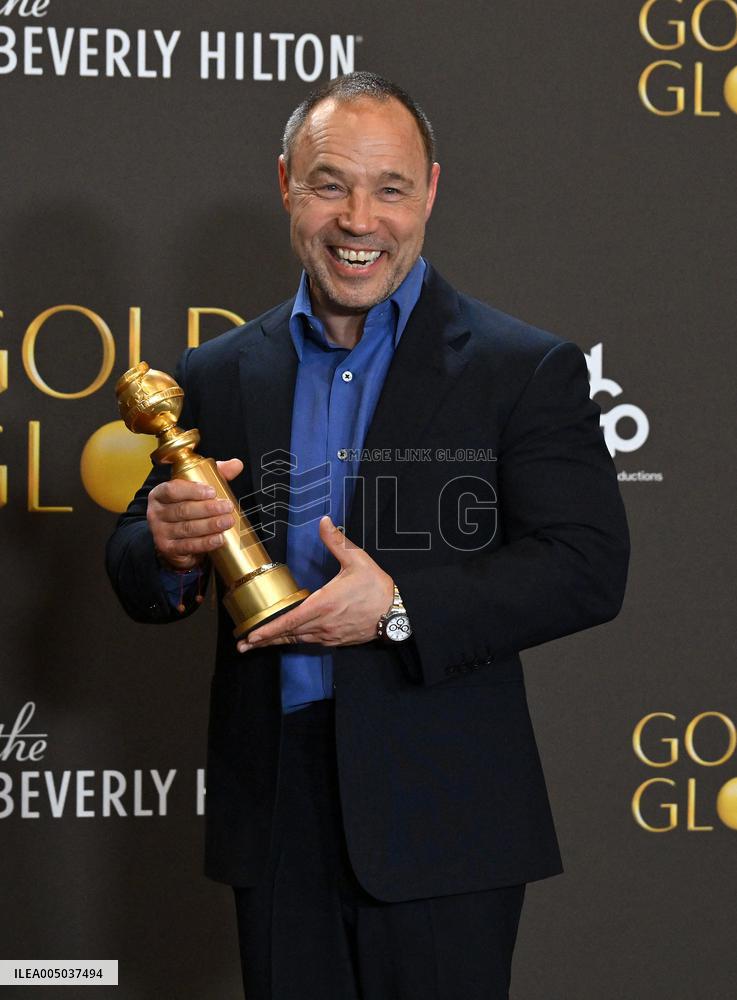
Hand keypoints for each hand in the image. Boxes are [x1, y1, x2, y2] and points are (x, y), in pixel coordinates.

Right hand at [147, 458, 242, 570]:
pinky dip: (205, 543)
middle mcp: (156, 513)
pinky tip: (219, 539)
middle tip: (227, 507)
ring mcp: (160, 532)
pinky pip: (188, 545)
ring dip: (210, 525)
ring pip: (187, 528)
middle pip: (183, 510)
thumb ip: (216, 475)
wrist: (174, 538)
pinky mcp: (168, 549)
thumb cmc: (187, 507)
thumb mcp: (198, 489)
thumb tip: (236, 464)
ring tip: (227, 521)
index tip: (212, 492)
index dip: (192, 490)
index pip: (172, 490)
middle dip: (208, 509)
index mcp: (160, 494)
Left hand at [238, 516, 393, 650]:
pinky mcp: (337, 640)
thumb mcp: (357, 560)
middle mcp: (323, 623)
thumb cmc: (377, 587)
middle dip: (264, 640)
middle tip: (244, 645)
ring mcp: (330, 634)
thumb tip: (323, 521)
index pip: (289, 620)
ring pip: (298, 640)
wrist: (397, 612)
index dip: (268, 630)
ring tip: (259, 644)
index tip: (250, 636)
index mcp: (324, 604)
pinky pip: (311, 642)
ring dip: (278, 642)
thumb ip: (336, 541)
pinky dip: (296, 640)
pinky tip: (289, 638)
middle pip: (288, 634)